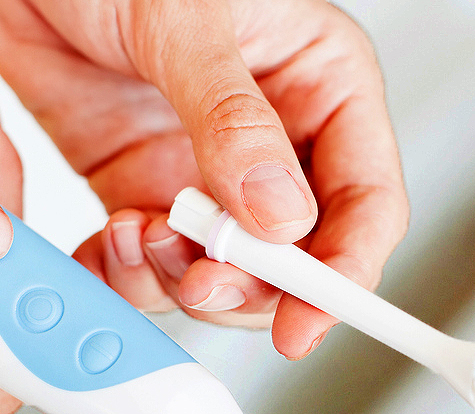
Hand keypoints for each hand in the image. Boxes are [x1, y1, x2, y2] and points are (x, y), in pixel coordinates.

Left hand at [0, 0, 408, 357]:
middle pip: (296, 259)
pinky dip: (129, 273)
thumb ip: (234, 119)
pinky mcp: (143, 186)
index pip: (365, 203)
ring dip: (181, 280)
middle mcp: (273, 141)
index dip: (342, 274)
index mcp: (321, 87)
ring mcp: (207, 173)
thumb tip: (279, 216)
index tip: (305, 323)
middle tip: (202, 282)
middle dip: (250, 288)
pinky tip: (109, 240)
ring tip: (139, 235)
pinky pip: (152, 263)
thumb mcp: (186, 19)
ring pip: (223, 274)